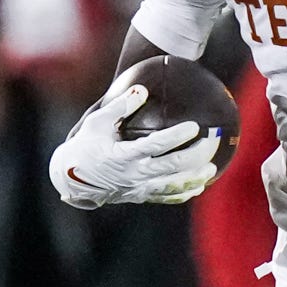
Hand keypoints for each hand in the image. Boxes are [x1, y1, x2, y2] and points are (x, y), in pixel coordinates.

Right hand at [50, 84, 219, 208]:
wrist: (73, 180)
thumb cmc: (86, 145)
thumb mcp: (96, 122)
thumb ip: (120, 106)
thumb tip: (142, 89)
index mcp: (124, 155)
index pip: (156, 145)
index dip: (176, 137)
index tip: (194, 126)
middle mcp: (134, 174)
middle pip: (172, 167)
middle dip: (196, 155)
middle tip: (212, 141)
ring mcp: (139, 188)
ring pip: (173, 185)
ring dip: (195, 177)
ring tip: (213, 167)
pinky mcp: (140, 196)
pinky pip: (166, 197)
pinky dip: (183, 192)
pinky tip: (199, 186)